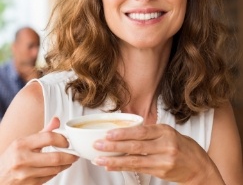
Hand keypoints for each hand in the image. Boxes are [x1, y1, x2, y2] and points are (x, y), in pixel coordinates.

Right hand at [0, 117, 77, 184]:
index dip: (62, 139)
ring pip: (54, 169)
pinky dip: (56, 171)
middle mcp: (22, 159)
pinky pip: (49, 177)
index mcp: (21, 144)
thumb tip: (57, 120)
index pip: (48, 137)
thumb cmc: (11, 158)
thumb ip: (42, 132)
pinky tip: (58, 167)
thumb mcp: (23, 142)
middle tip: (75, 153)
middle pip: (55, 157)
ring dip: (65, 164)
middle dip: (70, 155)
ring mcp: (25, 175)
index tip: (67, 141)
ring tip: (70, 159)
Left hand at [93, 124, 224, 183]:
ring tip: (100, 159)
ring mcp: (163, 160)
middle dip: (114, 146)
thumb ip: (150, 132)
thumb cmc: (182, 146)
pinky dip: (124, 167)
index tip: (108, 134)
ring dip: (115, 160)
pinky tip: (112, 166)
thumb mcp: (168, 132)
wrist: (199, 166)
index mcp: (165, 131)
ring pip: (135, 160)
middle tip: (98, 145)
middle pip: (135, 146)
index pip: (141, 132)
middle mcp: (165, 145)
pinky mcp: (161, 172)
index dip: (124, 133)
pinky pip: (139, 169)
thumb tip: (126, 132)